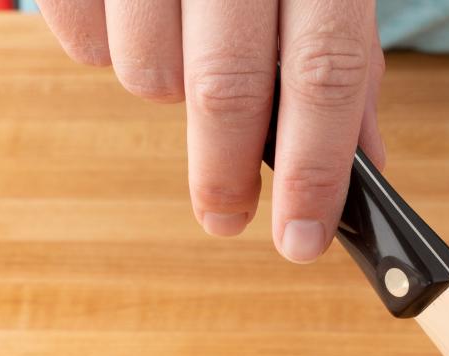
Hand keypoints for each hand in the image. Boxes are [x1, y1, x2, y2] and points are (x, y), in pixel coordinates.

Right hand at [38, 0, 384, 261]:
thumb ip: (342, 53)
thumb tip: (366, 163)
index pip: (326, 71)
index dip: (316, 169)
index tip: (303, 240)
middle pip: (228, 83)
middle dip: (225, 171)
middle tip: (226, 215)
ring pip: (148, 72)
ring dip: (167, 88)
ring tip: (183, 47)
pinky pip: (82, 40)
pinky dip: (108, 47)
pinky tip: (134, 10)